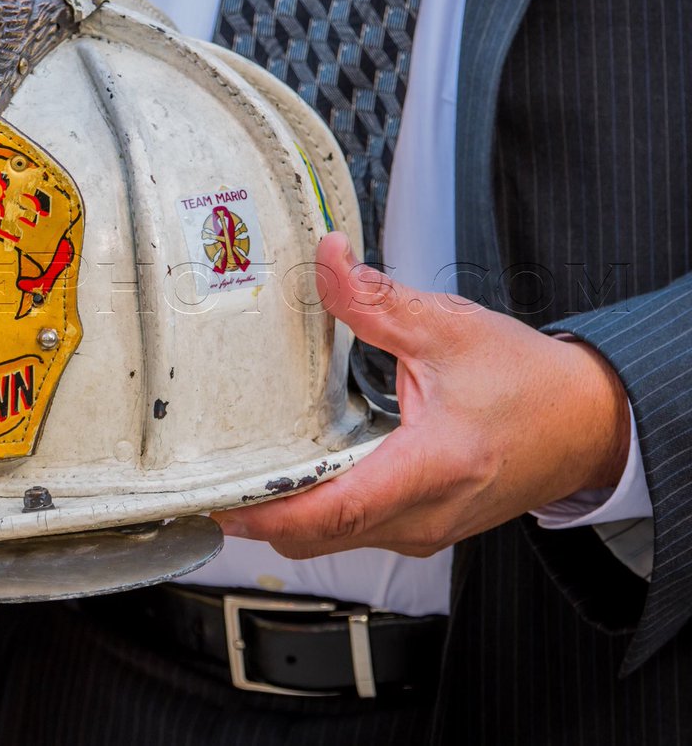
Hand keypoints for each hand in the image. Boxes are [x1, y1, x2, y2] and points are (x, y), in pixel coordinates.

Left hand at [212, 232, 631, 557]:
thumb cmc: (531, 384)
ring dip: (290, 514)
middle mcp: (426, 515)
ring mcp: (425, 531)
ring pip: (335, 541)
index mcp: (432, 467)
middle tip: (214, 477)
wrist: (586, 422)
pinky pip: (356, 533)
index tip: (220, 500)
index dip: (269, 511)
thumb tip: (329, 260)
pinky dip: (320, 512)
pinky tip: (303, 474)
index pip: (335, 510)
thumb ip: (377, 300)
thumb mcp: (449, 329)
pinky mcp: (424, 529)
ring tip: (250, 471)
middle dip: (262, 514)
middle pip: (320, 536)